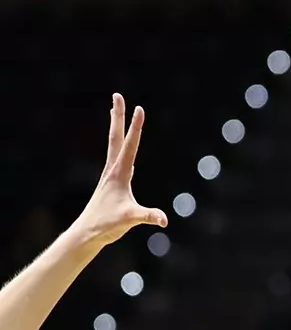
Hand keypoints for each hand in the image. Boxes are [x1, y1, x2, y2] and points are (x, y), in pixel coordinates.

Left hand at [74, 94, 166, 248]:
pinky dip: (119, 144)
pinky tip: (123, 146)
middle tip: (117, 96)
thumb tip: (163, 220)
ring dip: (116, 126)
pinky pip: (117, 156)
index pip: (130, 145)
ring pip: (114, 144)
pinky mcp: (111, 182)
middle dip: (118, 116)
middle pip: (115, 137)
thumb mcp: (129, 219)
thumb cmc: (107, 225)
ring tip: (115, 111)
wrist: (87, 233)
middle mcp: (112, 170)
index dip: (136, 127)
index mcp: (119, 174)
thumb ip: (147, 216)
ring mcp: (111, 175)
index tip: (140, 108)